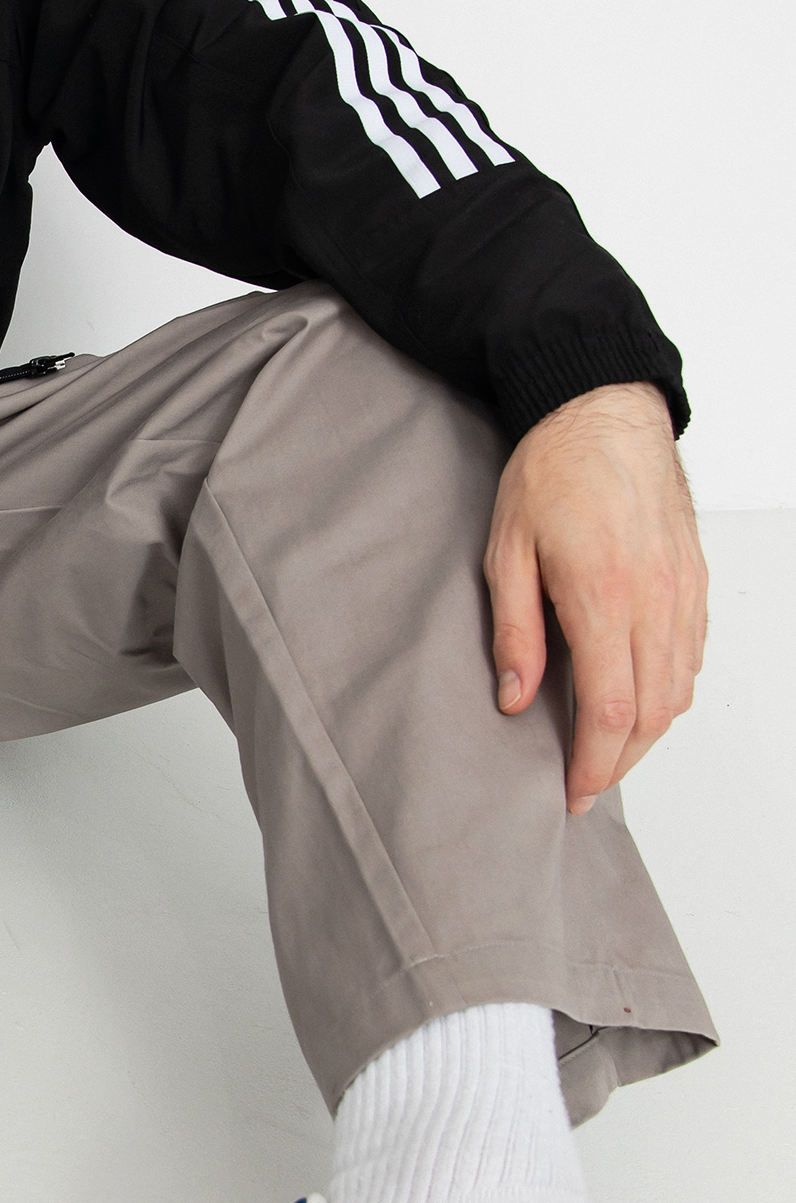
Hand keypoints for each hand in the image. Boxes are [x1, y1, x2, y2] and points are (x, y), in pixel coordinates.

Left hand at [485, 381, 706, 813]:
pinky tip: (639, 700)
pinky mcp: (696, 581)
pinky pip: (691, 657)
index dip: (593, 763)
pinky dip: (669, 692)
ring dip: (647, 733)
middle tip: (584, 784)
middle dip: (620, 761)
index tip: (572, 791)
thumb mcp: (506, 551)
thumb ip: (513, 631)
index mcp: (605, 595)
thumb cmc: (551, 471)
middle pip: (653, 712)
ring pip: (680, 690)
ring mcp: (684, 591)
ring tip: (606, 752)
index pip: (611, 709)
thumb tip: (515, 699)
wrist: (602, 411)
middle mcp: (656, 599)